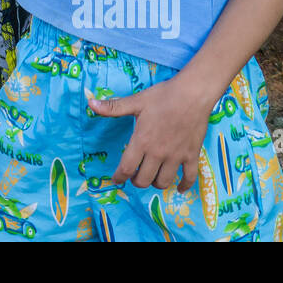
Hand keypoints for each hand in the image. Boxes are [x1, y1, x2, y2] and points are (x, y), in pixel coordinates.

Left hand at [88, 77, 216, 192]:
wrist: (192, 94)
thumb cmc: (163, 96)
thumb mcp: (136, 101)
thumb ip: (113, 107)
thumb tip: (90, 103)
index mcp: (142, 141)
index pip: (127, 168)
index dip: (119, 177)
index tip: (116, 180)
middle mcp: (158, 153)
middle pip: (144, 180)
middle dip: (136, 181)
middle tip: (135, 175)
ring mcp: (176, 156)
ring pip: (163, 182)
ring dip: (156, 183)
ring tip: (152, 177)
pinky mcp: (192, 156)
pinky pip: (189, 178)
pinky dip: (183, 186)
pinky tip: (179, 187)